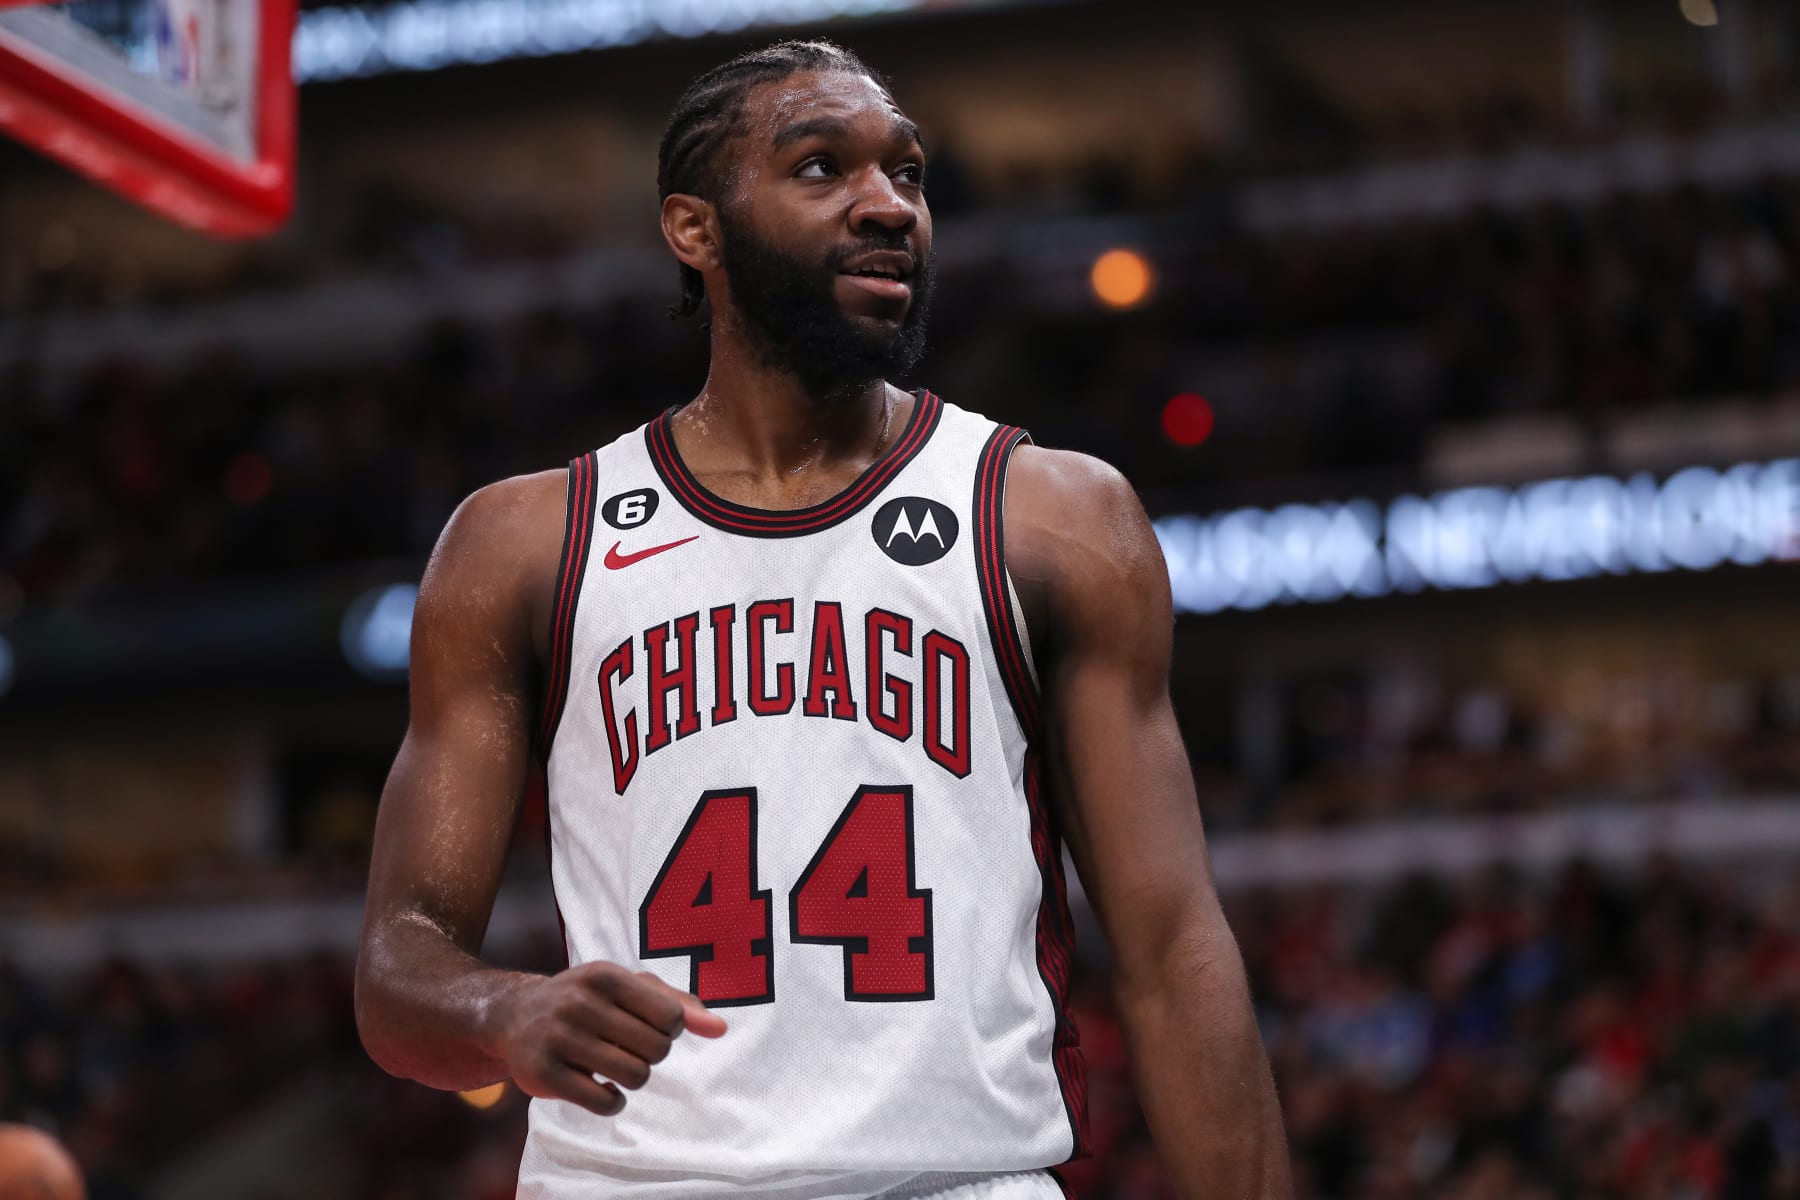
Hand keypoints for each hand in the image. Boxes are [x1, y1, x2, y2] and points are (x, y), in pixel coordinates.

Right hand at [490, 962, 726, 1114]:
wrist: (514, 1014)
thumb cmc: (587, 999)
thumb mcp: (628, 987)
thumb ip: (678, 1003)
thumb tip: (721, 1029)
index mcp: (606, 976)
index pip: (671, 1017)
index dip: (669, 1029)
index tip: (649, 1026)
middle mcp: (579, 1003)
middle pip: (656, 1050)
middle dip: (651, 1055)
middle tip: (628, 1047)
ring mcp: (558, 1038)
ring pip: (634, 1077)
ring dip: (634, 1078)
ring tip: (616, 1065)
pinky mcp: (543, 1075)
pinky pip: (604, 1103)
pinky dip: (613, 1102)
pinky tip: (601, 1087)